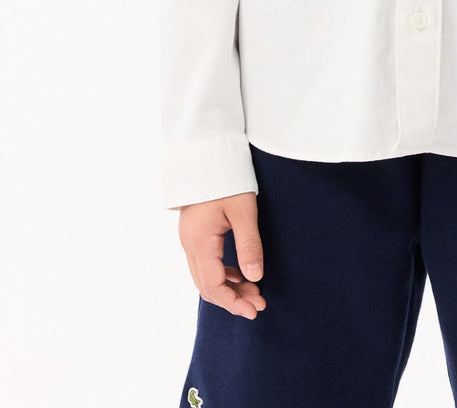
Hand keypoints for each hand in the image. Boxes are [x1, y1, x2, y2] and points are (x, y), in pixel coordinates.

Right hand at [178, 191, 265, 318]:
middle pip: (207, 285)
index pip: (213, 286)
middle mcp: (189, 245)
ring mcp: (189, 240)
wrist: (208, 155)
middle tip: (258, 305)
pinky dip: (223, 273)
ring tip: (254, 292)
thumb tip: (255, 278)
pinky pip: (205, 263)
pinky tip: (240, 275)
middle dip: (232, 299)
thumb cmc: (228, 179)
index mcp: (200, 242)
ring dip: (228, 287)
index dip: (233, 302)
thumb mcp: (244, 210)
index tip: (254, 309)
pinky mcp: (194, 234)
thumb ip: (249, 244)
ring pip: (205, 276)